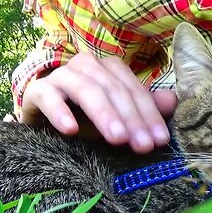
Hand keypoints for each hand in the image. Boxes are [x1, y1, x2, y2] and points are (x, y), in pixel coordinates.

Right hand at [20, 52, 176, 153]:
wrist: (46, 116)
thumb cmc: (88, 116)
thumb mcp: (120, 115)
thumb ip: (145, 108)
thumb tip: (173, 101)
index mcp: (111, 69)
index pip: (135, 91)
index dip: (149, 116)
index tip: (160, 141)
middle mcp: (88, 66)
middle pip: (115, 90)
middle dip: (132, 120)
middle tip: (143, 146)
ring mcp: (62, 75)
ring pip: (87, 90)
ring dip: (104, 114)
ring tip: (117, 139)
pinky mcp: (39, 90)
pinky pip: (49, 98)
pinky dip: (60, 112)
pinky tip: (71, 130)